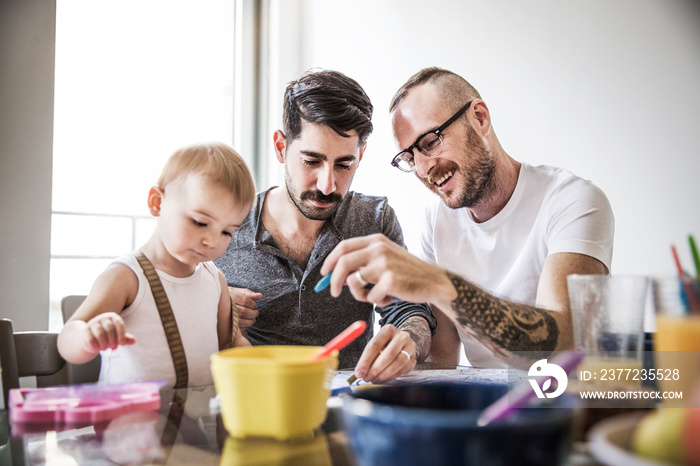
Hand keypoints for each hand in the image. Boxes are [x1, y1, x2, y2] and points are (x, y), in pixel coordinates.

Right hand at [84, 312, 135, 352]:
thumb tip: (133, 341)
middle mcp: (102, 318)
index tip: (122, 344)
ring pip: (100, 333)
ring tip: (105, 349)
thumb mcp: (117, 336)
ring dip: (104, 344)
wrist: (89, 338)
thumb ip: (125, 338)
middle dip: (113, 340)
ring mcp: (92, 323)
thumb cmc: (107, 337)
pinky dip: (95, 346)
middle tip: (113, 348)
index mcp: (112, 317)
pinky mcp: (84, 331)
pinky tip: (97, 349)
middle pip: (110, 329)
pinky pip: (90, 339)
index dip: (122, 335)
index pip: (119, 323)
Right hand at [228, 287, 261, 328]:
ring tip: (253, 319)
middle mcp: (227, 306)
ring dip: (250, 321)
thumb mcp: (236, 291)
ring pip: (241, 321)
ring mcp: (225, 315)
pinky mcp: (225, 324)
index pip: (245, 301)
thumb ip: (248, 293)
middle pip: (244, 311)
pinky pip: (236, 327)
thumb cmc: (227, 296)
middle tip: (256, 313)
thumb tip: (260, 296)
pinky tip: (245, 323)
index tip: (254, 306)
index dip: (252, 304)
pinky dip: (243, 326)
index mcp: (231, 296)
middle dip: (253, 313)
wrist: (213, 302)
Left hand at [320, 233, 454, 307]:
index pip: (343, 246)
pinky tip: (389, 299)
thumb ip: (364, 261)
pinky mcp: (391, 280)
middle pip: (343, 263)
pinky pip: (370, 296)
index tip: (323, 274)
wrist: (434, 282)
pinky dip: (376, 302)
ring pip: (354, 282)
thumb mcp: (386, 258)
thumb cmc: (407, 273)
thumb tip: (335, 275)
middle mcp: (379, 248)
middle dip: (333, 280)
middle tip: (333, 293)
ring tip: (372, 297)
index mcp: (376, 240)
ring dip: (359, 295)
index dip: (330, 261)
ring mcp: (385, 263)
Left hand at [354, 325, 415, 382]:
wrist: (402, 343)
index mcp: (388, 330)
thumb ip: (368, 357)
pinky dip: (391, 377)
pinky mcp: (414, 359)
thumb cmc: (384, 345)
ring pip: (398, 363)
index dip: (365, 360)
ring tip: (374, 380)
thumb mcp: (376, 345)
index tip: (358, 372)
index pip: (375, 345)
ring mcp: (410, 348)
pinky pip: (403, 370)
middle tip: (366, 378)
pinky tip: (383, 379)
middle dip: (376, 369)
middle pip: (389, 354)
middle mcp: (402, 336)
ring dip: (384, 374)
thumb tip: (360, 372)